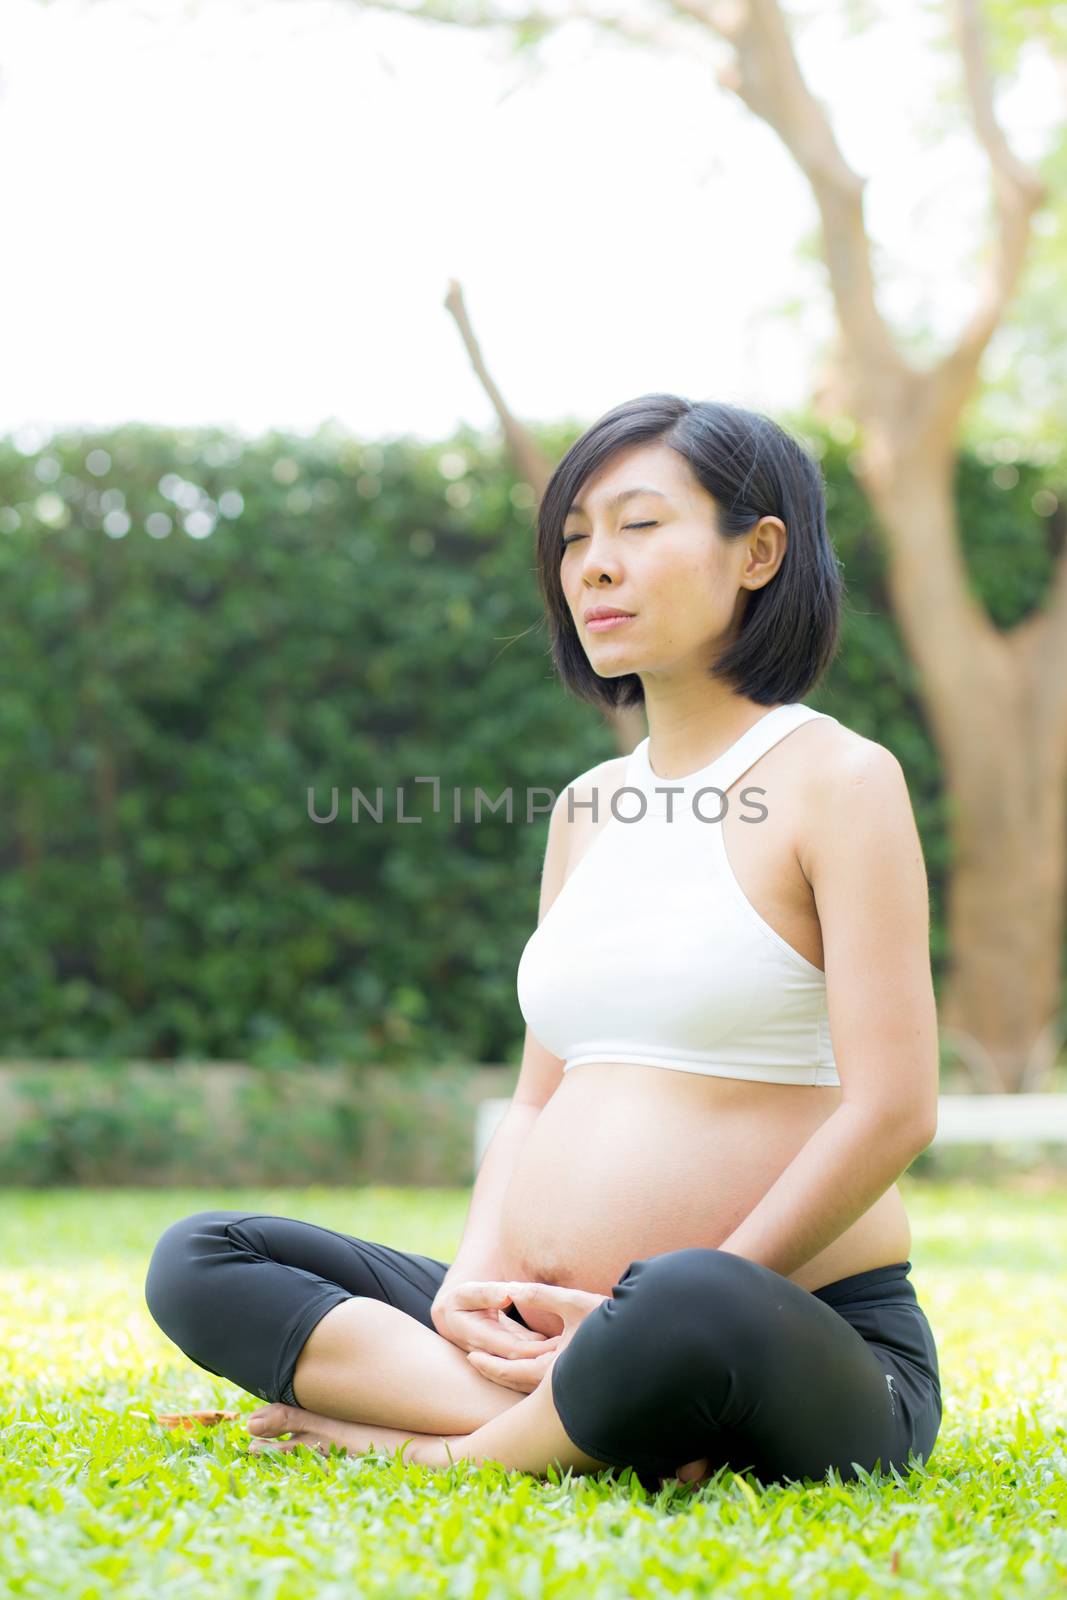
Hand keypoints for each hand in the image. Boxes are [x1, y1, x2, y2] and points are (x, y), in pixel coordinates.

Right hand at [430, 1279, 560, 1370]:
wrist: (451, 1317)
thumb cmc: (461, 1301)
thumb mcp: (470, 1293)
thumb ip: (488, 1293)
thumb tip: (508, 1295)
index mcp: (478, 1337)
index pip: (512, 1349)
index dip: (536, 1349)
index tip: (559, 1342)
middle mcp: (488, 1355)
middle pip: (522, 1364)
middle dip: (546, 1359)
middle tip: (573, 1350)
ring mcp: (496, 1359)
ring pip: (524, 1368)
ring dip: (546, 1362)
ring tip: (572, 1351)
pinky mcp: (507, 1357)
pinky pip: (526, 1360)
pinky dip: (542, 1356)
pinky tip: (561, 1348)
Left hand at [464, 1280, 607, 1393]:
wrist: (648, 1339)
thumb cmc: (613, 1321)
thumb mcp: (575, 1303)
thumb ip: (543, 1296)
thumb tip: (513, 1289)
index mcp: (557, 1371)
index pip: (514, 1373)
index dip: (491, 1365)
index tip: (471, 1356)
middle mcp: (562, 1386)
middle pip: (519, 1384)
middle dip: (496, 1372)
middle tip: (473, 1360)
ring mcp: (570, 1387)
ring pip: (531, 1385)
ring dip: (509, 1374)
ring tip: (491, 1361)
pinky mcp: (578, 1383)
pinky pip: (544, 1383)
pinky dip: (526, 1374)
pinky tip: (523, 1360)